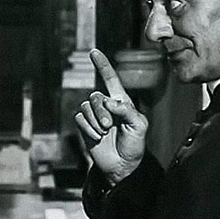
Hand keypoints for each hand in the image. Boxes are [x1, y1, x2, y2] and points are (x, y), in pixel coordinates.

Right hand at [74, 48, 147, 185]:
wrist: (122, 166)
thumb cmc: (134, 145)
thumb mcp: (139, 126)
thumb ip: (127, 110)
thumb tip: (109, 101)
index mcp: (121, 101)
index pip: (110, 79)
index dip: (102, 65)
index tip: (93, 52)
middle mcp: (106, 105)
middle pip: (96, 96)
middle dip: (101, 111)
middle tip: (109, 126)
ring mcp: (94, 115)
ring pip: (86, 106)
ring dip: (95, 121)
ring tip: (104, 133)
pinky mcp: (85, 126)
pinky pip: (80, 118)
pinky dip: (88, 129)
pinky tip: (97, 137)